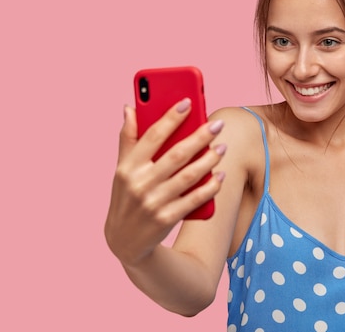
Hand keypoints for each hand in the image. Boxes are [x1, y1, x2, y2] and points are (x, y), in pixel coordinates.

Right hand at [104, 99, 225, 266]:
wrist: (125, 241)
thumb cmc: (127, 196)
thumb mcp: (122, 170)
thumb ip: (128, 138)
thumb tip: (129, 107)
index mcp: (128, 167)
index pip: (152, 136)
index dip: (170, 118)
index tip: (188, 102)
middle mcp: (140, 184)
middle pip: (176, 154)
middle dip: (199, 137)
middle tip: (217, 124)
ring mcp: (154, 202)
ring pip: (189, 175)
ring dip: (209, 160)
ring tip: (222, 147)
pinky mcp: (167, 218)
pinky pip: (194, 199)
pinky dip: (209, 187)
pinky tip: (220, 175)